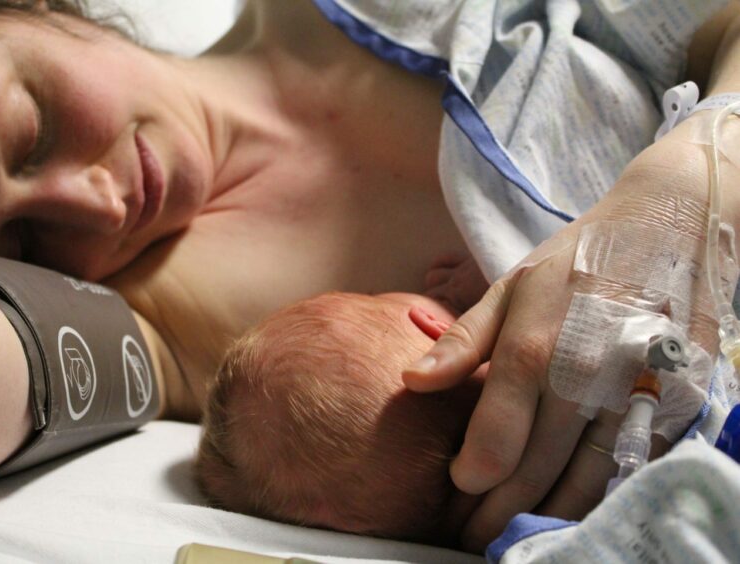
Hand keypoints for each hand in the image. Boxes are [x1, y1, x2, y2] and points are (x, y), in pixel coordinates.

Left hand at [403, 134, 721, 550]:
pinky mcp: (675, 403)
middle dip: (496, 513)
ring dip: (545, 517)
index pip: (494, 439)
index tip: (456, 485)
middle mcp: (585, 377)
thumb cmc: (576, 261)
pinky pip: (631, 468)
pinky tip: (569, 508)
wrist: (667, 228)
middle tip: (472, 535)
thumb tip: (412, 382)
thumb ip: (462, 341)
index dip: (470, 475)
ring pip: (585, 482)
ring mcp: (635, 395)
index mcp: (534, 345)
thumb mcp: (510, 287)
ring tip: (513, 535)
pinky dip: (597, 497)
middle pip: (535, 470)